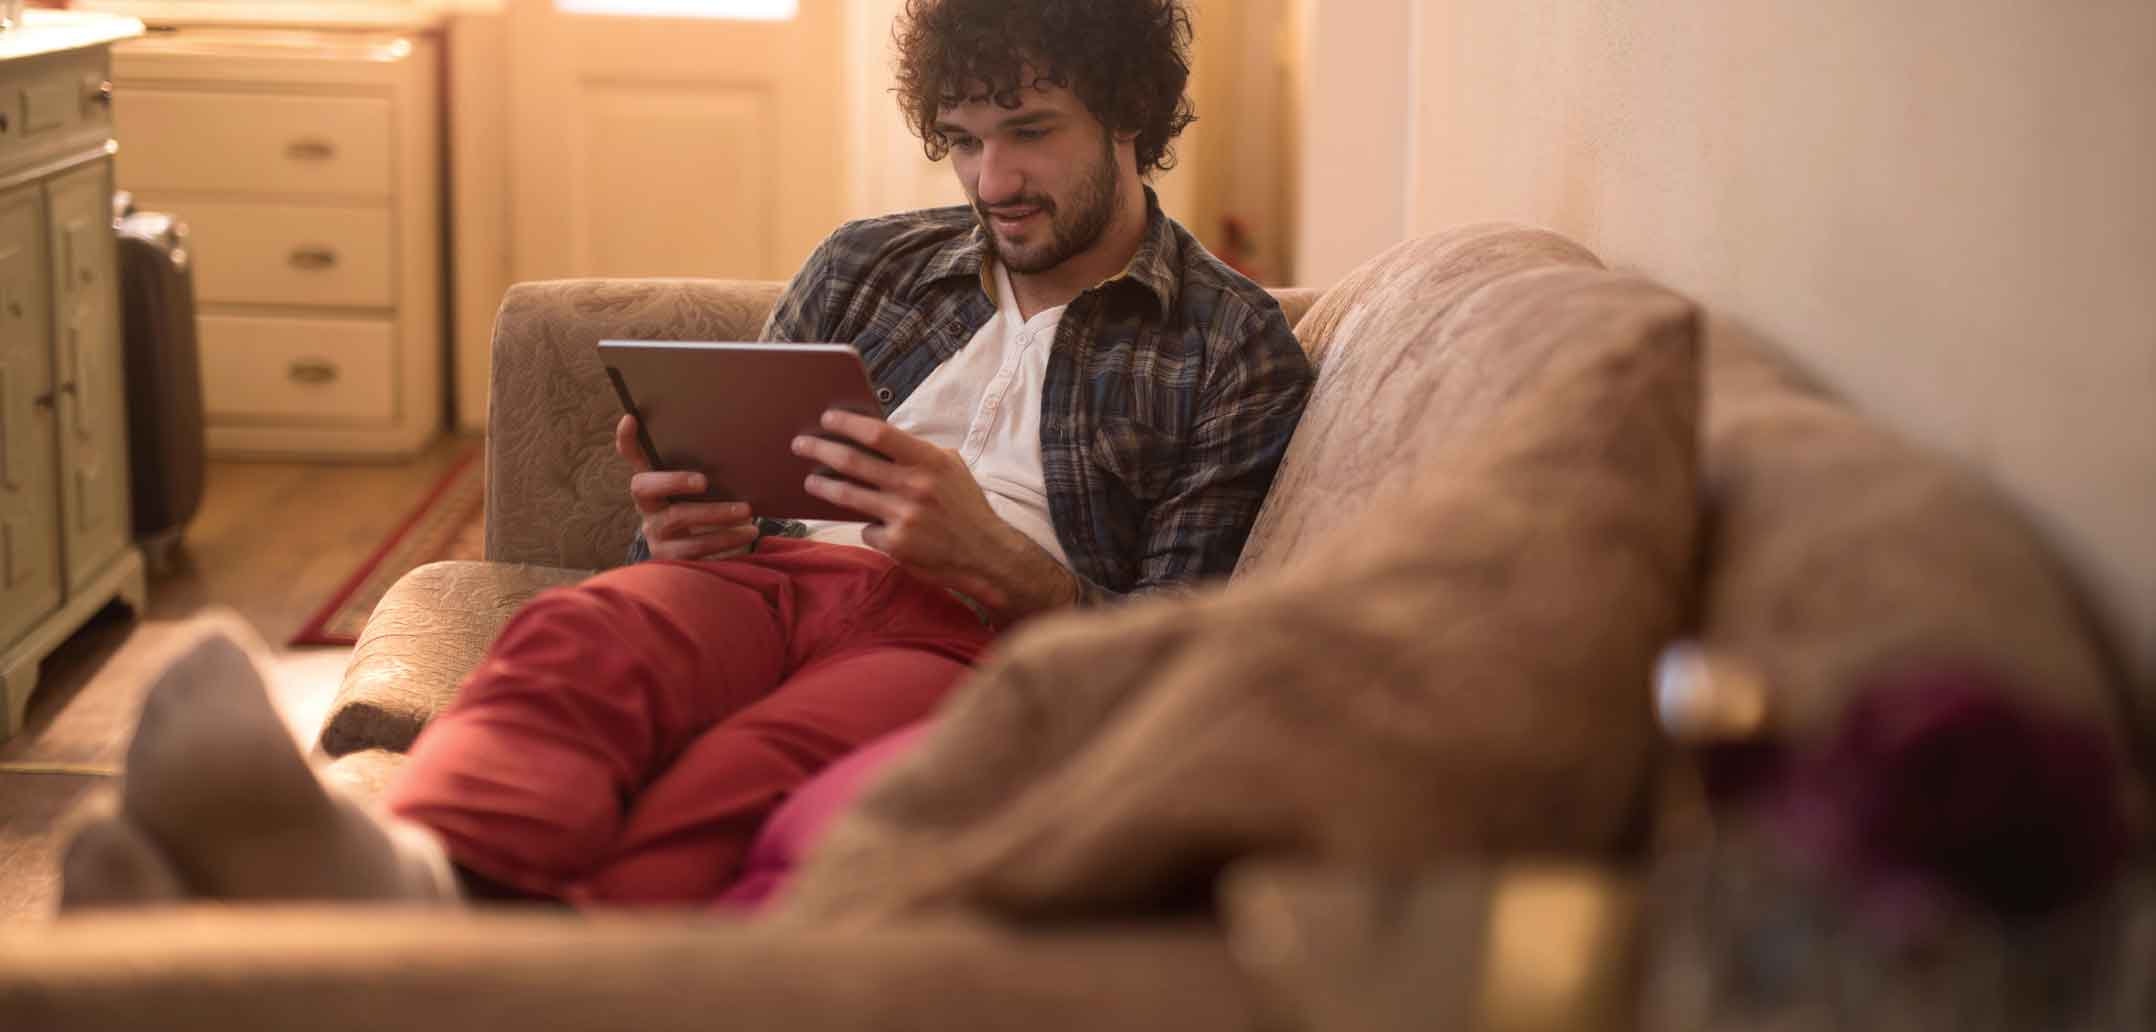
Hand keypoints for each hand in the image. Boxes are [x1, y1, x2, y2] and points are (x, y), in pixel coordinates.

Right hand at [615, 413, 758, 560]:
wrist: (702, 557)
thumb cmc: (704, 513)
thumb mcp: (702, 493)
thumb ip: (705, 472)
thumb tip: (739, 442)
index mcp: (652, 486)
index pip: (633, 458)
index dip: (627, 441)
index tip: (630, 419)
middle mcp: (647, 507)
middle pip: (644, 488)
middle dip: (673, 481)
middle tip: (704, 481)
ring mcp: (655, 533)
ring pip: (678, 519)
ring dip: (715, 514)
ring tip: (746, 511)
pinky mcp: (669, 558)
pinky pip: (697, 549)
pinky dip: (727, 539)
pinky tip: (749, 532)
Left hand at [792, 409, 1079, 621]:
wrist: (986, 554)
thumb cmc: (966, 507)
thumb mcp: (952, 469)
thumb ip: (919, 454)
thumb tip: (880, 439)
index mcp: (929, 461)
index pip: (879, 434)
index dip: (848, 424)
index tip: (827, 418)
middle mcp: (914, 486)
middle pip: (853, 462)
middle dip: (820, 450)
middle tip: (800, 445)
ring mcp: (903, 517)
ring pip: (848, 496)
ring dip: (823, 486)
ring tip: (811, 481)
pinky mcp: (896, 544)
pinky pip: (868, 529)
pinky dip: (869, 527)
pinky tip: (877, 527)